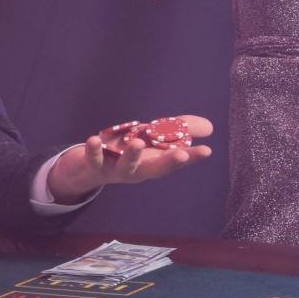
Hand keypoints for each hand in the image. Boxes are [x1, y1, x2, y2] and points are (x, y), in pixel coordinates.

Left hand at [46, 115, 213, 203]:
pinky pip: (94, 160)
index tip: (207, 150)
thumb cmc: (126, 150)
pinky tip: (94, 139)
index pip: (176, 161)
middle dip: (169, 163)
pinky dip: (93, 150)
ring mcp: (116, 170)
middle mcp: (138, 170)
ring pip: (126, 167)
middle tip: (182, 154)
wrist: (89, 167)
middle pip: (156, 170)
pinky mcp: (95, 166)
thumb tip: (209, 127)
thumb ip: (179, 130)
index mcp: (153, 162)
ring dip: (132, 156)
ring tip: (136, 144)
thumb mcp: (152, 137)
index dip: (192, 157)